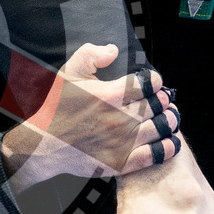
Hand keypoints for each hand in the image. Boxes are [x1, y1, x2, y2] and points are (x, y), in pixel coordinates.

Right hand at [2, 43, 180, 180]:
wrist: (43, 145)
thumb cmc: (55, 108)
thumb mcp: (67, 73)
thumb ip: (91, 55)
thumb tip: (114, 50)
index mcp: (110, 94)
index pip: (149, 83)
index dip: (154, 80)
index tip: (152, 83)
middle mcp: (120, 118)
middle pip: (158, 104)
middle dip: (163, 99)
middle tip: (162, 100)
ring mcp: (123, 142)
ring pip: (162, 127)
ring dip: (170, 120)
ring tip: (169, 117)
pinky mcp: (122, 162)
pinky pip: (157, 154)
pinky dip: (168, 146)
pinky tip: (170, 141)